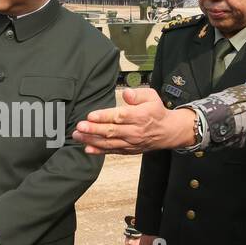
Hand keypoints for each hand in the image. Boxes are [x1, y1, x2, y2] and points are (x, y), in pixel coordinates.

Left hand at [72, 87, 197, 153]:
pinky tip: (87, 148)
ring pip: (109, 143)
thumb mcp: (152, 97)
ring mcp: (131, 143)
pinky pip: (112, 151)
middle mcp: (134, 131)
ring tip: (78, 136)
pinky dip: (99, 151)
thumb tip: (126, 93)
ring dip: (92, 140)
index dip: (104, 116)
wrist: (168, 132)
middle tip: (80, 126)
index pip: (120, 117)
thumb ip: (138, 94)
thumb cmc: (156, 112)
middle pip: (111, 131)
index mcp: (140, 116)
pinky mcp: (128, 150)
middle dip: (94, 129)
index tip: (91, 115)